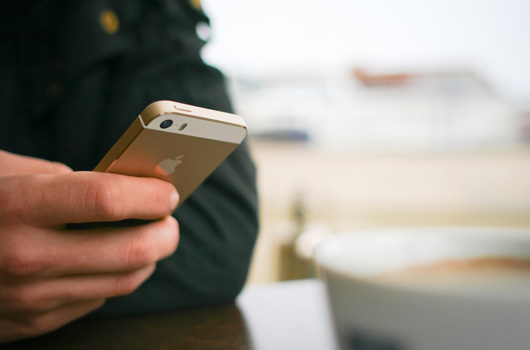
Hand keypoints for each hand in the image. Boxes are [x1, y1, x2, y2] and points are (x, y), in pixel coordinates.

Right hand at [0, 151, 178, 342]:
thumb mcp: (4, 173)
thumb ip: (64, 180)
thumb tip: (122, 188)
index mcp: (18, 207)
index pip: (106, 200)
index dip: (149, 193)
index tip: (168, 190)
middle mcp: (26, 258)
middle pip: (131, 250)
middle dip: (166, 232)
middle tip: (170, 218)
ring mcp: (31, 298)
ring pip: (124, 281)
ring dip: (149, 258)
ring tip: (151, 237)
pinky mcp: (34, 323)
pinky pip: (97, 298)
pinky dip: (115, 277)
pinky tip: (107, 260)